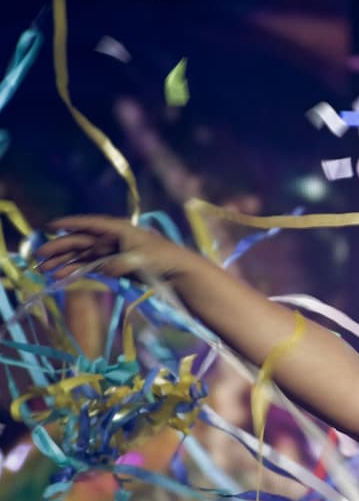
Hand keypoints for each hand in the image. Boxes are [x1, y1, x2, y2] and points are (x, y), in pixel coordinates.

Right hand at [34, 215, 205, 283]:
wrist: (179, 271)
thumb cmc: (163, 260)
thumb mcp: (143, 260)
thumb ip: (122, 263)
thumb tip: (105, 269)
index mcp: (119, 230)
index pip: (90, 224)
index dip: (70, 224)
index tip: (49, 227)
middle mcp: (112, 239)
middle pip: (80, 241)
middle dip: (58, 248)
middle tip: (38, 257)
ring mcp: (111, 252)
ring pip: (81, 255)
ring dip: (63, 261)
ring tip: (43, 269)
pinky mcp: (113, 265)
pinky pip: (89, 266)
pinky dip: (75, 270)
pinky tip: (60, 276)